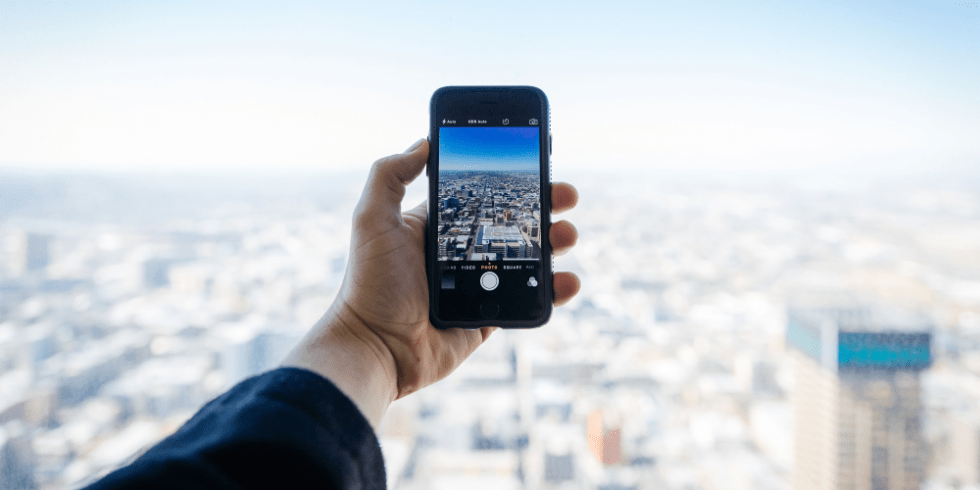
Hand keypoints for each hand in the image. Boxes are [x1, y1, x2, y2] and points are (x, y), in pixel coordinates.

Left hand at [284, 139, 579, 426]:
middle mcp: (460, 253)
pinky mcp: (489, 317)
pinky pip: (529, 300)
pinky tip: (567, 279)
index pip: (482, 196)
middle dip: (544, 205)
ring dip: (554, 242)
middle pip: (513, 223)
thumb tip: (424, 142)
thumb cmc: (370, 284)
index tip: (537, 160)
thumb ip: (389, 176)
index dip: (510, 180)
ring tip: (567, 234)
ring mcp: (478, 285)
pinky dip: (554, 290)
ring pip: (528, 259)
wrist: (376, 348)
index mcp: (437, 227)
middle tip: (565, 195)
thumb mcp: (372, 219)